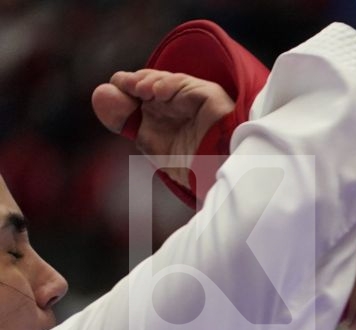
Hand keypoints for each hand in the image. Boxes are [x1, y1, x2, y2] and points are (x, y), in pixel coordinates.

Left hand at [92, 70, 232, 194]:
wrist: (213, 180)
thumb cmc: (188, 167)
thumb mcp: (147, 141)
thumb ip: (123, 119)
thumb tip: (99, 92)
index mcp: (167, 115)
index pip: (145, 91)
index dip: (128, 86)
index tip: (114, 88)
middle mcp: (182, 106)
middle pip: (157, 82)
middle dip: (138, 80)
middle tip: (124, 84)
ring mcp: (198, 102)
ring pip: (173, 81)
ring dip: (151, 80)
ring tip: (140, 89)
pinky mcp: (213, 100)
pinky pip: (191, 86)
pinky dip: (170, 86)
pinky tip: (156, 93)